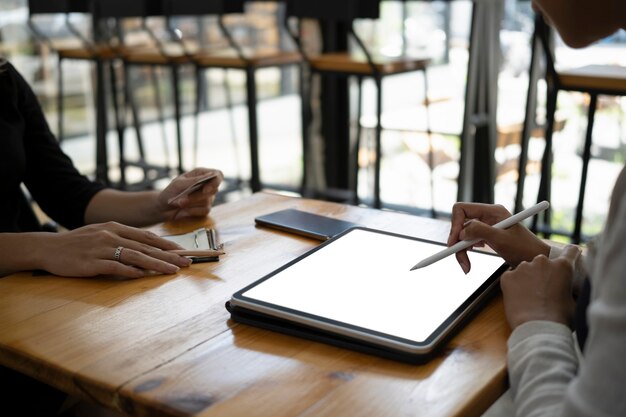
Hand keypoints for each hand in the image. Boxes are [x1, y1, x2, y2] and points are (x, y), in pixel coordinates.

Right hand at [37, 222, 192, 277]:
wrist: (48, 248)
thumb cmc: (77, 243)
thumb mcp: (101, 234)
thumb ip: (122, 239)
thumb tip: (145, 248)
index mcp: (115, 227)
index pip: (147, 236)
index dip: (166, 244)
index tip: (182, 251)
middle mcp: (111, 235)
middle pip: (146, 246)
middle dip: (169, 255)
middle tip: (187, 262)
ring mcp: (101, 248)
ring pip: (136, 256)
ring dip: (156, 264)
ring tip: (172, 271)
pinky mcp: (91, 262)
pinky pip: (116, 267)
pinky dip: (131, 271)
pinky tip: (144, 275)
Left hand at [157, 168, 222, 220]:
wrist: (164, 208)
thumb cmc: (170, 192)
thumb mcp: (178, 184)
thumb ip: (194, 180)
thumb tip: (209, 175)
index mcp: (201, 174)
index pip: (218, 175)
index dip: (216, 181)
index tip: (206, 189)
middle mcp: (207, 185)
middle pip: (213, 189)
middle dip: (197, 196)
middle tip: (182, 200)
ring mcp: (207, 198)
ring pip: (207, 201)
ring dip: (191, 203)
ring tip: (178, 203)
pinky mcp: (205, 209)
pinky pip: (205, 210)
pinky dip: (193, 211)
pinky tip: (184, 210)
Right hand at [447, 202, 549, 272]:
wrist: (536, 260)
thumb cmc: (524, 249)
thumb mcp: (502, 240)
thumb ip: (481, 231)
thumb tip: (461, 232)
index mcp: (492, 211)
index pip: (462, 209)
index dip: (455, 224)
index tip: (454, 241)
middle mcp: (487, 216)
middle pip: (460, 224)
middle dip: (457, 242)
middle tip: (458, 257)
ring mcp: (486, 226)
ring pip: (463, 235)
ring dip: (461, 250)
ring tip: (465, 265)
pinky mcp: (486, 236)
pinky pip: (468, 241)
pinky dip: (466, 252)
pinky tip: (469, 261)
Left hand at [501, 245, 580, 329]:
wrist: (537, 328)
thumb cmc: (560, 318)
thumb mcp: (575, 302)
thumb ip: (572, 290)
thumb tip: (572, 292)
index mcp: (563, 266)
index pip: (570, 251)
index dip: (571, 254)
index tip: (570, 255)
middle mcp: (542, 262)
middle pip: (543, 262)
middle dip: (544, 272)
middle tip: (544, 290)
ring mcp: (522, 268)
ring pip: (525, 269)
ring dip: (528, 278)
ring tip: (531, 297)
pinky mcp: (507, 276)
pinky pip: (511, 277)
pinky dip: (513, 285)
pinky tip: (519, 299)